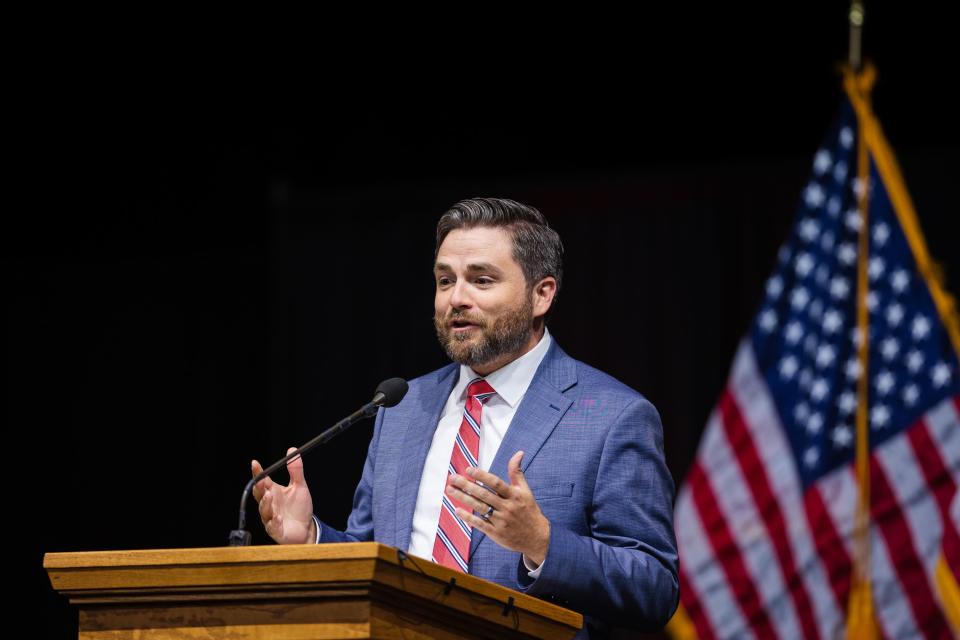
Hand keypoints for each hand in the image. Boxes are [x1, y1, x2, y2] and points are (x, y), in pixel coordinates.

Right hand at [251, 447, 315, 543]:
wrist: (306, 528)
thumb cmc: (299, 508)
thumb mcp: (299, 486)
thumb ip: (296, 470)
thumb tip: (292, 450)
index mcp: (272, 492)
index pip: (262, 481)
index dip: (257, 472)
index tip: (255, 463)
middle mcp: (269, 504)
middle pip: (259, 495)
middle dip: (259, 488)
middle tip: (261, 482)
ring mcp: (271, 518)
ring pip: (264, 510)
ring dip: (266, 504)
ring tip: (269, 496)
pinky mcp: (276, 530)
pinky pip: (273, 526)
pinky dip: (275, 522)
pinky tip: (279, 518)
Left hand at [447, 450, 550, 564]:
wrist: (536, 538)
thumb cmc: (528, 511)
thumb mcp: (525, 490)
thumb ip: (517, 472)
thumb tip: (519, 453)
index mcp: (514, 496)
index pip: (496, 483)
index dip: (482, 476)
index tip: (468, 469)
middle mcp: (507, 507)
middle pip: (484, 495)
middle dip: (466, 485)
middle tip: (452, 478)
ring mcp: (501, 521)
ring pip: (479, 507)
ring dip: (463, 498)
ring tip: (450, 490)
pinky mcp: (496, 533)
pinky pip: (480, 524)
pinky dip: (468, 517)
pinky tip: (457, 510)